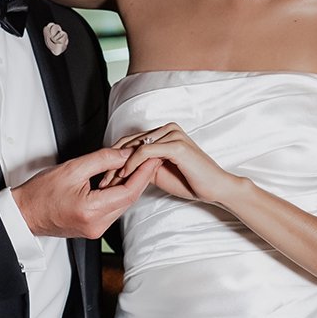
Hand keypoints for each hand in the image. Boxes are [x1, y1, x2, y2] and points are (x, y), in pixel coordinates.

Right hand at [12, 147, 161, 239]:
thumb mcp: (73, 168)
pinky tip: (119, 181)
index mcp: (91, 210)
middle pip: (129, 199)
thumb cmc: (41, 193)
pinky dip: (118, 195)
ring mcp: (95, 230)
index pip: (128, 191)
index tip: (152, 157)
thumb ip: (103, 160)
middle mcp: (96, 225)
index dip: (144, 173)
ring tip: (136, 166)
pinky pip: (113, 210)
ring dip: (130, 186)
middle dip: (141, 177)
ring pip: (122, 205)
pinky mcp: (93, 230)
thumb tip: (126, 154)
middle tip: (150, 158)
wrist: (24, 213)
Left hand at [107, 123, 244, 207]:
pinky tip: (124, 176)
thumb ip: (142, 165)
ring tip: (109, 181)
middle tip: (102, 180)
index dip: (114, 158)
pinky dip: (132, 164)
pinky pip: (145, 151)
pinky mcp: (176, 145)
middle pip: (129, 142)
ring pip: (135, 146)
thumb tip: (120, 168)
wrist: (214, 188)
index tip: (104, 177)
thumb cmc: (190, 181)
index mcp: (163, 133)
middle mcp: (167, 129)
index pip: (130, 141)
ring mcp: (172, 134)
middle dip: (112, 162)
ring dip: (119, 164)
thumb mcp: (158, 172)